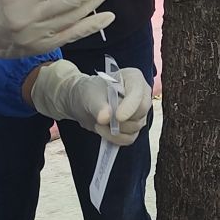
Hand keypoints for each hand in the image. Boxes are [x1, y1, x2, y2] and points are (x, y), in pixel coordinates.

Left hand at [30, 60, 150, 144]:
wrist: (78, 102)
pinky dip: (115, 139)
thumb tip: (107, 118)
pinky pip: (130, 139)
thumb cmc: (83, 91)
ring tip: (97, 124)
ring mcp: (137, 111)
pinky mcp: (131, 126)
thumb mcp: (86, 95)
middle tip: (101, 121)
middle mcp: (140, 94)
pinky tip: (102, 131)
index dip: (131, 107)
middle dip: (121, 121)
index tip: (117, 117)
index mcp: (133, 79)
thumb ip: (97, 105)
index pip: (140, 94)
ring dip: (115, 131)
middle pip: (142, 114)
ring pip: (136, 129)